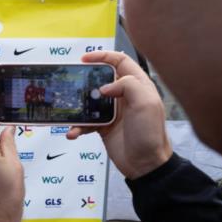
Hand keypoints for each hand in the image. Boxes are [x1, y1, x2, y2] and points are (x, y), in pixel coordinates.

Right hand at [67, 51, 171, 178]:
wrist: (146, 165)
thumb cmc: (150, 134)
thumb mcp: (145, 103)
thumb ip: (127, 85)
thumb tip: (105, 87)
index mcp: (138, 85)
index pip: (120, 62)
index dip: (103, 56)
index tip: (85, 59)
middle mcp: (125, 96)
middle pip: (101, 79)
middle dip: (85, 79)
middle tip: (73, 82)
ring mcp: (113, 111)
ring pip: (90, 101)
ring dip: (78, 106)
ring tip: (70, 110)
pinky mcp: (104, 126)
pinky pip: (86, 121)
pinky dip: (77, 126)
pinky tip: (74, 131)